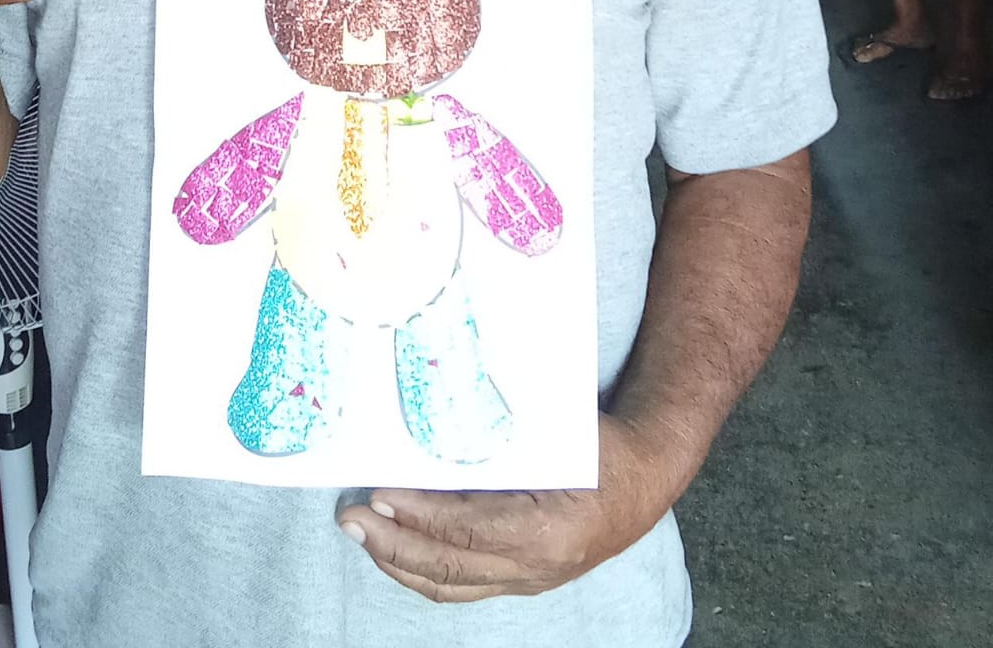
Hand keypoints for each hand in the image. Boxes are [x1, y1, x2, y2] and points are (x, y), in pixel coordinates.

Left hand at [336, 415, 669, 602]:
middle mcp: (536, 566)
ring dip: (400, 562)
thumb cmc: (605, 445)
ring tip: (362, 534)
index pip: (466, 529)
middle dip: (392, 544)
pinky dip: (425, 569)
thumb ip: (506, 432)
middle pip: (450, 567)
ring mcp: (531, 580)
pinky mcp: (525, 579)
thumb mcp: (560, 430)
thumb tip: (440, 412)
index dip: (418, 514)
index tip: (379, 493)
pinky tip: (398, 549)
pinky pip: (465, 586)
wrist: (648, 476)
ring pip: (452, 586)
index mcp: (546, 530)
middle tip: (350, 518)